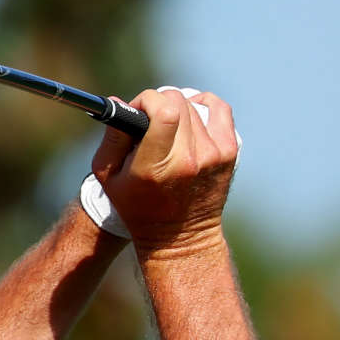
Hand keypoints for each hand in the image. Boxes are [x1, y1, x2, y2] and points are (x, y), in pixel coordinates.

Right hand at [91, 86, 238, 252]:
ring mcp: (214, 154)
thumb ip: (113, 136)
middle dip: (159, 102)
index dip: (148, 100)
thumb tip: (118, 101)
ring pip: (194, 104)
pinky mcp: (229, 152)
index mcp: (157, 166)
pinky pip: (219, 108)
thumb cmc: (137, 207)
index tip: (139, 110)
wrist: (180, 239)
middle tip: (150, 119)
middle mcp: (190, 159)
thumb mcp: (109, 177)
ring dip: (178, 107)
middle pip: (178, 102)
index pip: (164, 110)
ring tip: (168, 126)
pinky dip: (203, 105)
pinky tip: (192, 117)